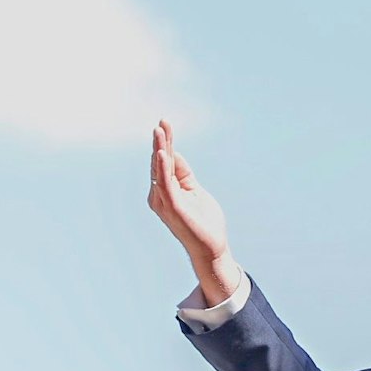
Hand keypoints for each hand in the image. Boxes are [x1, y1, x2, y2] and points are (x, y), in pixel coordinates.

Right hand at [148, 120, 240, 305]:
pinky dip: (163, 168)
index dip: (166, 143)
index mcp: (166, 190)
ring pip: (160, 170)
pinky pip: (165, 184)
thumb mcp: (196, 191)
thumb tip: (174, 154)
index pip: (164, 162)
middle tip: (162, 122)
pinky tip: (163, 153)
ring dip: (160, 149)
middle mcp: (160, 195)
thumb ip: (184, 174)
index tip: (165, 124)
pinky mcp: (173, 207)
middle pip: (159, 163)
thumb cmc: (204, 222)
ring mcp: (165, 201)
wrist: (211, 249)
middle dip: (161, 141)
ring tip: (159, 131)